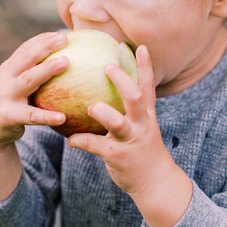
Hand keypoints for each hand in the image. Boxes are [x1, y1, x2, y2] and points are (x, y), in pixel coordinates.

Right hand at [0, 31, 68, 204]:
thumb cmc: (10, 104)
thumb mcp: (16, 85)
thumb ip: (32, 73)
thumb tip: (66, 61)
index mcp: (9, 68)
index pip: (26, 49)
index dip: (42, 39)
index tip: (61, 32)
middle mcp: (6, 78)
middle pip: (26, 58)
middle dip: (44, 46)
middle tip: (64, 39)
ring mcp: (5, 96)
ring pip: (28, 80)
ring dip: (47, 70)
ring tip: (66, 62)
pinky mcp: (8, 116)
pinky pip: (31, 116)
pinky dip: (46, 116)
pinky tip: (62, 117)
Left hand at [67, 46, 192, 226]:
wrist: (156, 182)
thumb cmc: (142, 150)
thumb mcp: (141, 126)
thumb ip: (129, 110)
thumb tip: (106, 91)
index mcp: (146, 114)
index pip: (147, 85)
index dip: (145, 65)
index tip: (139, 45)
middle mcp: (141, 124)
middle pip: (134, 97)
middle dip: (122, 80)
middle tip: (107, 66)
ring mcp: (131, 140)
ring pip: (118, 122)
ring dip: (102, 112)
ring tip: (89, 106)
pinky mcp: (119, 157)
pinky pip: (98, 147)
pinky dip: (82, 141)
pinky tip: (70, 139)